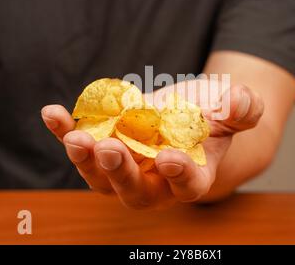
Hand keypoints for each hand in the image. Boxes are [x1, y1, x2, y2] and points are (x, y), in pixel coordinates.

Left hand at [41, 80, 263, 209]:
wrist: (186, 112)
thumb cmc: (213, 115)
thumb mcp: (232, 108)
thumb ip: (242, 109)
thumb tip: (241, 102)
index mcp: (191, 176)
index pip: (187, 186)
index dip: (180, 176)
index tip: (170, 158)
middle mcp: (155, 180)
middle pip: (135, 192)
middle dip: (121, 173)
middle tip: (109, 149)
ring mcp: (126, 165)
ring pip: (101, 177)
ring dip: (85, 159)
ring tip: (74, 137)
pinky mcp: (104, 144)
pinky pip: (81, 143)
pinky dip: (64, 130)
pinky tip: (52, 112)